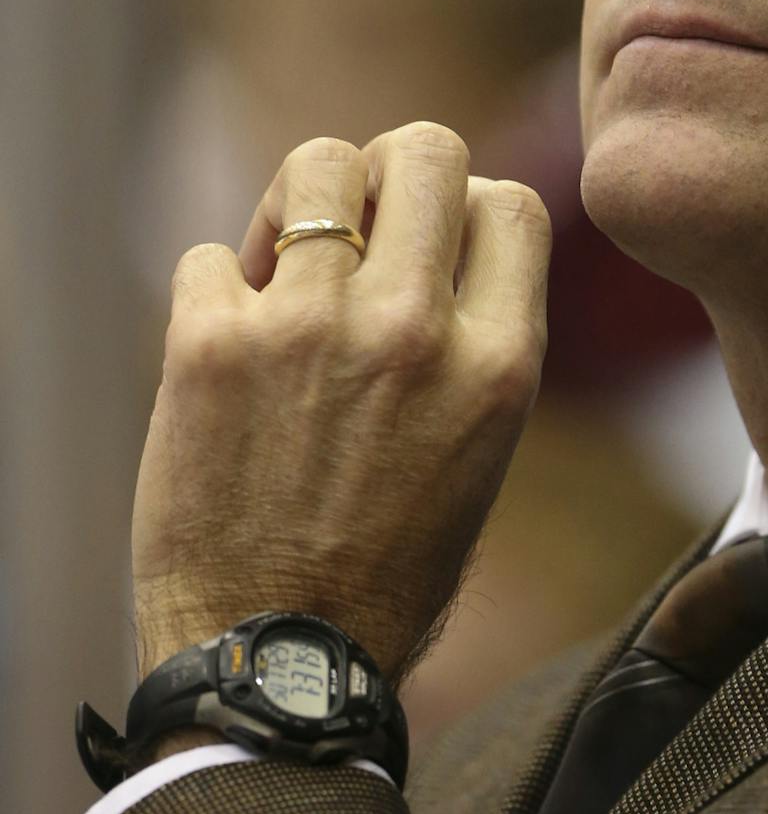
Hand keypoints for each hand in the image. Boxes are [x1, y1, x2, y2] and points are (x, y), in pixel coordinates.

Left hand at [131, 123, 550, 680]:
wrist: (278, 664)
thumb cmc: (387, 567)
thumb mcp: (482, 449)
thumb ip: (475, 337)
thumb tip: (437, 238)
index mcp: (498, 362)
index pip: (513, 201)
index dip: (470, 205)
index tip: (432, 244)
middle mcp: (413, 329)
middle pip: (425, 150)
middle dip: (391, 169)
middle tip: (360, 220)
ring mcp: (310, 329)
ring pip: (315, 164)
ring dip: (301, 202)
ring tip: (286, 264)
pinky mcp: (211, 346)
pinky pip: (208, 254)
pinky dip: (213, 290)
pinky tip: (224, 348)